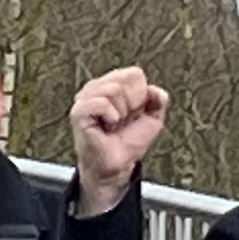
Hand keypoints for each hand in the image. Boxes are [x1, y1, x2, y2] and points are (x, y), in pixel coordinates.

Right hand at [70, 67, 167, 212]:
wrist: (117, 165)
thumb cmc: (129, 142)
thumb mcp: (152, 119)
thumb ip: (159, 100)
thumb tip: (155, 89)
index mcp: (112, 84)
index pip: (134, 74)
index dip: (140, 95)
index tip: (133, 113)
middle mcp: (96, 88)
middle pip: (123, 80)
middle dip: (130, 104)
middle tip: (122, 121)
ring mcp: (85, 98)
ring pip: (112, 90)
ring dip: (120, 112)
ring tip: (113, 124)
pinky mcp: (78, 112)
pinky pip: (101, 102)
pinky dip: (110, 116)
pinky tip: (107, 126)